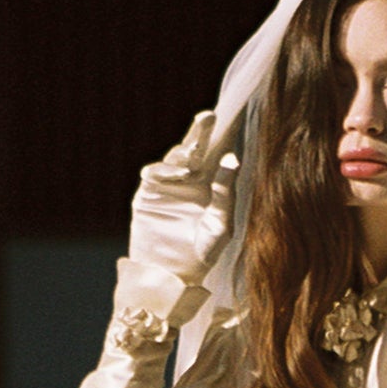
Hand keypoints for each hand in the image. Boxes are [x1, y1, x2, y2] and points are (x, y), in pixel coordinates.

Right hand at [129, 109, 237, 285]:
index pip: (220, 153)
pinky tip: (180, 173)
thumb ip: (226, 192)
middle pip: (198, 148)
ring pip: (176, 157)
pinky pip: (155, 173)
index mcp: (213, 185)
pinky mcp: (149, 192)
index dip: (226, 133)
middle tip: (210, 116)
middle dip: (202, 131)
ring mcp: (169, 184)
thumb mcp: (220, 225)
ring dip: (185, 152)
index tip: (237, 112)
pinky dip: (165, 169)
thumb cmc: (202, 254)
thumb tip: (232, 157)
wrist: (172, 275)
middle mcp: (191, 179)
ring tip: (194, 157)